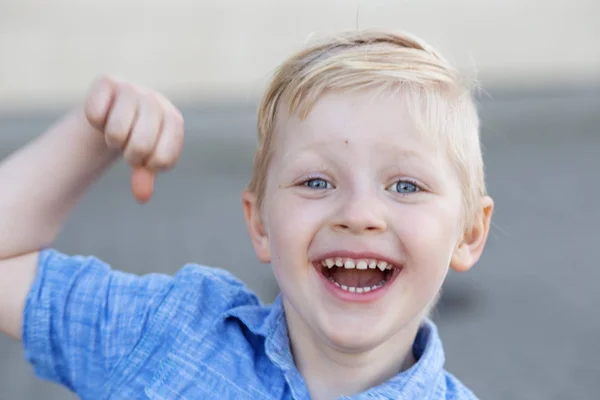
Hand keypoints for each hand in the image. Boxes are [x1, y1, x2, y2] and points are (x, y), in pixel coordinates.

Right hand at [83, 76, 183, 202]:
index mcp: (174, 121)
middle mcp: (156, 101)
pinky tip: (104, 114)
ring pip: (115, 131)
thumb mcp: (145, 160)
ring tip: (117, 131)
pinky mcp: (107, 81)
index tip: (146, 157)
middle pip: (140, 145)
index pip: (162, 159)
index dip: (148, 166)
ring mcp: (132, 88)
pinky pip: (95, 114)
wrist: (117, 108)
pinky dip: (95, 121)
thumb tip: (142, 197)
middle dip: (130, 155)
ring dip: (112, 139)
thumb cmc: (138, 137)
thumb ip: (144, 178)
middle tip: (128, 145)